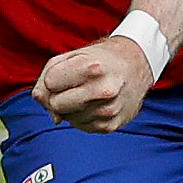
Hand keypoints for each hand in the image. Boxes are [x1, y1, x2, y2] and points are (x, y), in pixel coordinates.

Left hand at [34, 34, 152, 132]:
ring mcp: (108, 110)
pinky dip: (82, 116)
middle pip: (55, 104)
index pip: (49, 83)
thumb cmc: (98, 60)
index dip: (52, 78)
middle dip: (58, 96)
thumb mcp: (70, 56)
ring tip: (88, 93)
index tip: (66, 73)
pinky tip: (94, 103)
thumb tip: (53, 117)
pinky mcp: (110, 126)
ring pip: (66, 118)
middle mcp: (102, 90)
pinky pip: (80, 126)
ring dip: (71, 108)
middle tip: (74, 86)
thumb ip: (47, 80)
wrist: (136, 65)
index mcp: (91, 67)